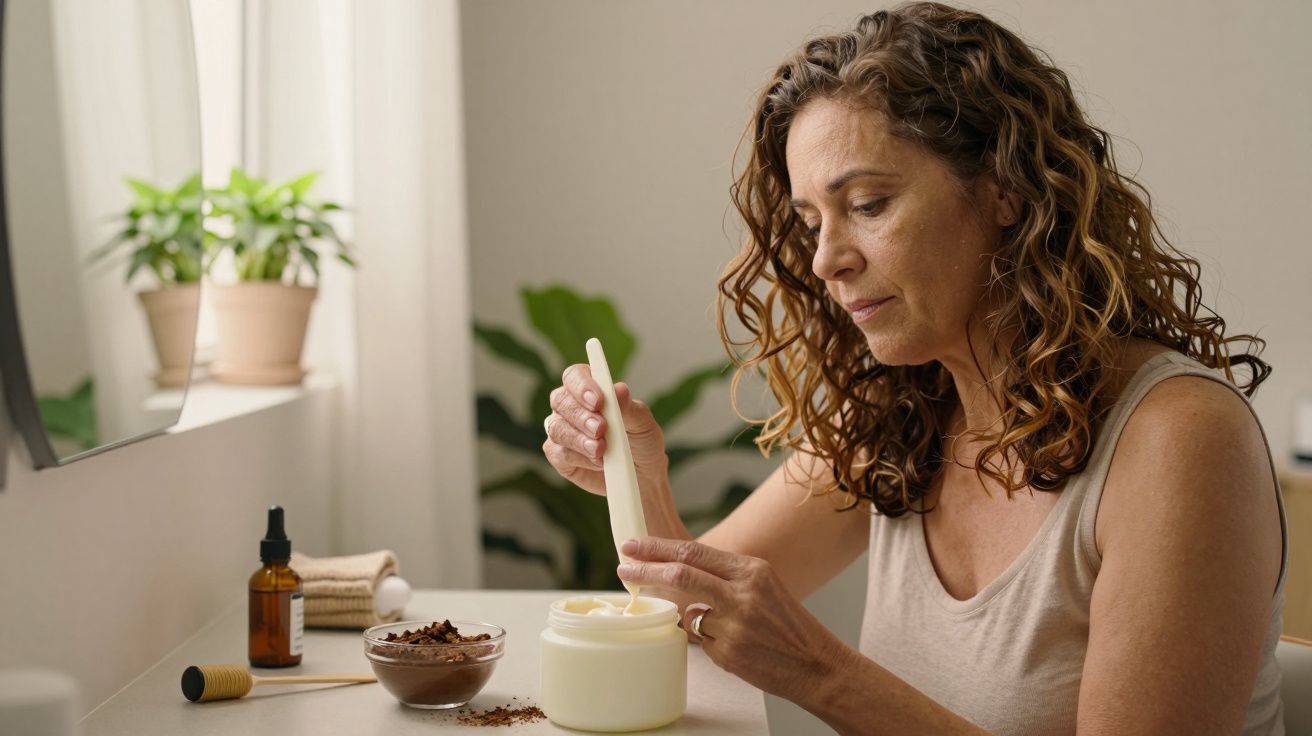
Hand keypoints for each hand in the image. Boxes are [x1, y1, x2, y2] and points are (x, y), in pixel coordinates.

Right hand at [542, 365, 669, 495]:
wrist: (641, 475)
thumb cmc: (641, 442)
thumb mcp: (643, 424)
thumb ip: (629, 407)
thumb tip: (619, 389)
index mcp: (590, 390)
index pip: (574, 376)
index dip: (582, 385)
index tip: (598, 401)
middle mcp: (570, 407)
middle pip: (561, 400)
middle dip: (581, 416)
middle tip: (601, 429)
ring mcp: (562, 430)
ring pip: (558, 428)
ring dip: (580, 440)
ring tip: (602, 450)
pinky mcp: (559, 455)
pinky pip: (559, 453)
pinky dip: (581, 458)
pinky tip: (598, 462)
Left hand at [617, 537, 846, 702]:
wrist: (816, 664)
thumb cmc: (788, 624)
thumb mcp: (763, 586)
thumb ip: (724, 577)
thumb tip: (677, 570)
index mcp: (751, 570)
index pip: (693, 552)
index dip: (657, 548)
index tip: (633, 545)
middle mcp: (743, 593)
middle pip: (680, 574)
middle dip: (646, 570)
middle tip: (623, 568)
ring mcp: (734, 624)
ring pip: (688, 614)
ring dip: (692, 619)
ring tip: (726, 628)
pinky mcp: (728, 652)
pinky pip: (701, 642)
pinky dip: (709, 642)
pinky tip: (737, 647)